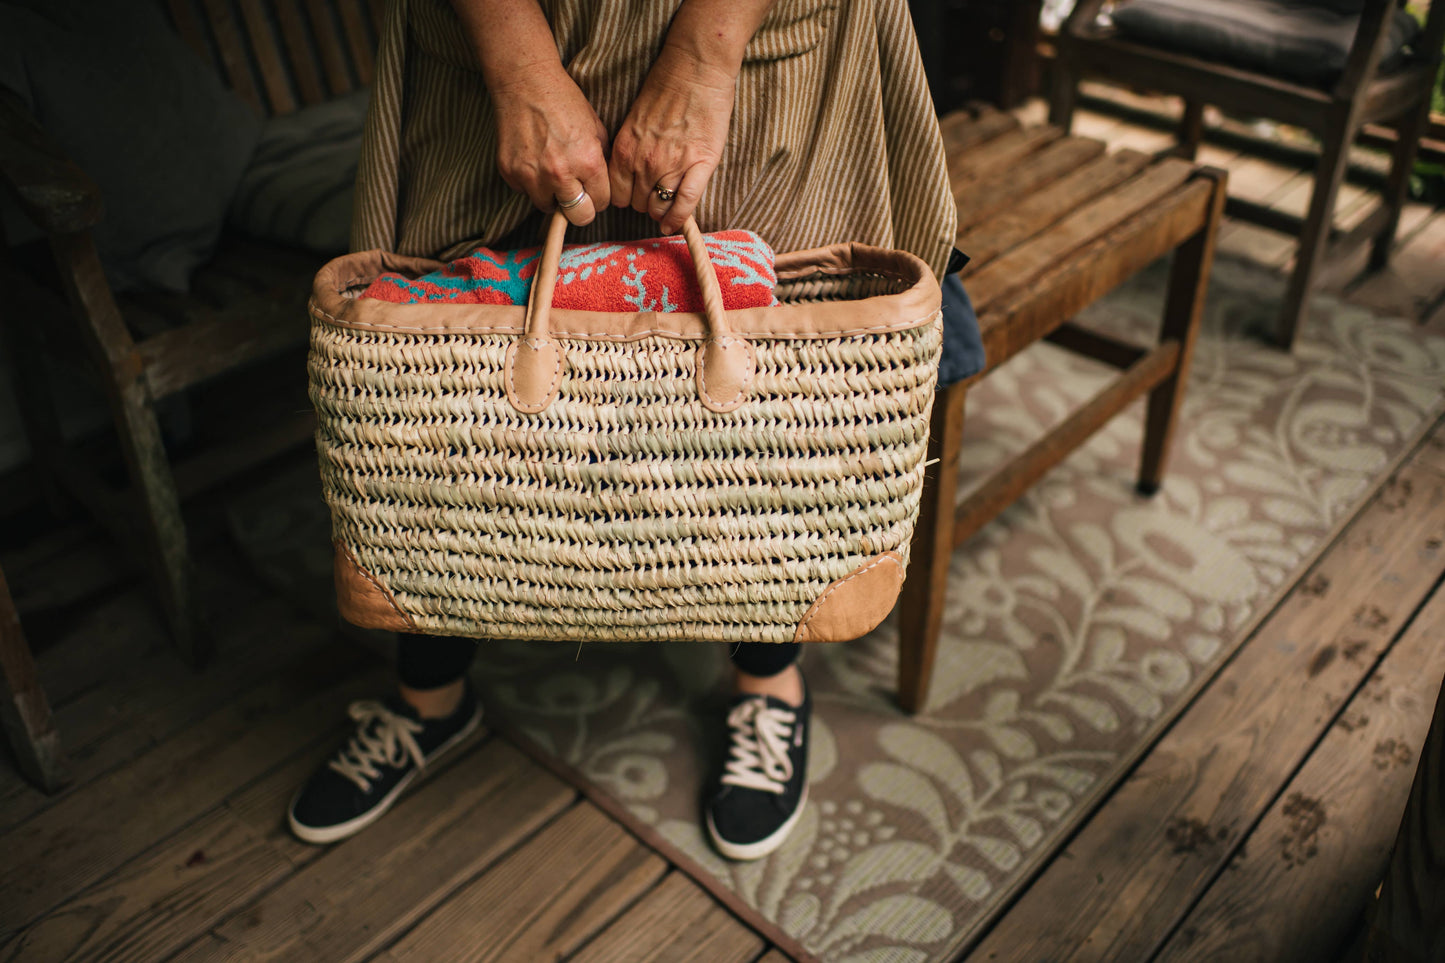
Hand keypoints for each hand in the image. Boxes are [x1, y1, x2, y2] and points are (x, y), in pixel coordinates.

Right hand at [489, 65, 610, 224]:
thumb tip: (602, 186)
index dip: (599, 196)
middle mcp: (560, 174)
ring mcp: (532, 176)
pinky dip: (530, 181)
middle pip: (578, 217)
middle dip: (580, 208)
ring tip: (552, 171)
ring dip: (552, 195)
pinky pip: (525, 191)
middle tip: (577, 193)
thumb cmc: (564, 101)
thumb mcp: (596, 129)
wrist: (525, 82)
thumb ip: (601, 162)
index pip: (602, 203)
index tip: (593, 188)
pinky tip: (533, 158)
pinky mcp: (510, 173)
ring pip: (548, 207)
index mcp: (588, 163)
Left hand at [609, 44, 735, 233]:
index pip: (616, 195)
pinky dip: (679, 219)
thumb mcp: (633, 121)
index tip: (633, 195)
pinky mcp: (700, 165)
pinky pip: (686, 204)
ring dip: (661, 211)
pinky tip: (676, 224)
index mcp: (624, 150)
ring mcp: (672, 165)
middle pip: (637, 205)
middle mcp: (645, 162)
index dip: (624, 198)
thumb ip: (629, 150)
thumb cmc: (665, 89)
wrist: (696, 69)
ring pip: (660, 208)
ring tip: (666, 204)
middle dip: (644, 203)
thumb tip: (628, 178)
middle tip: (653, 195)